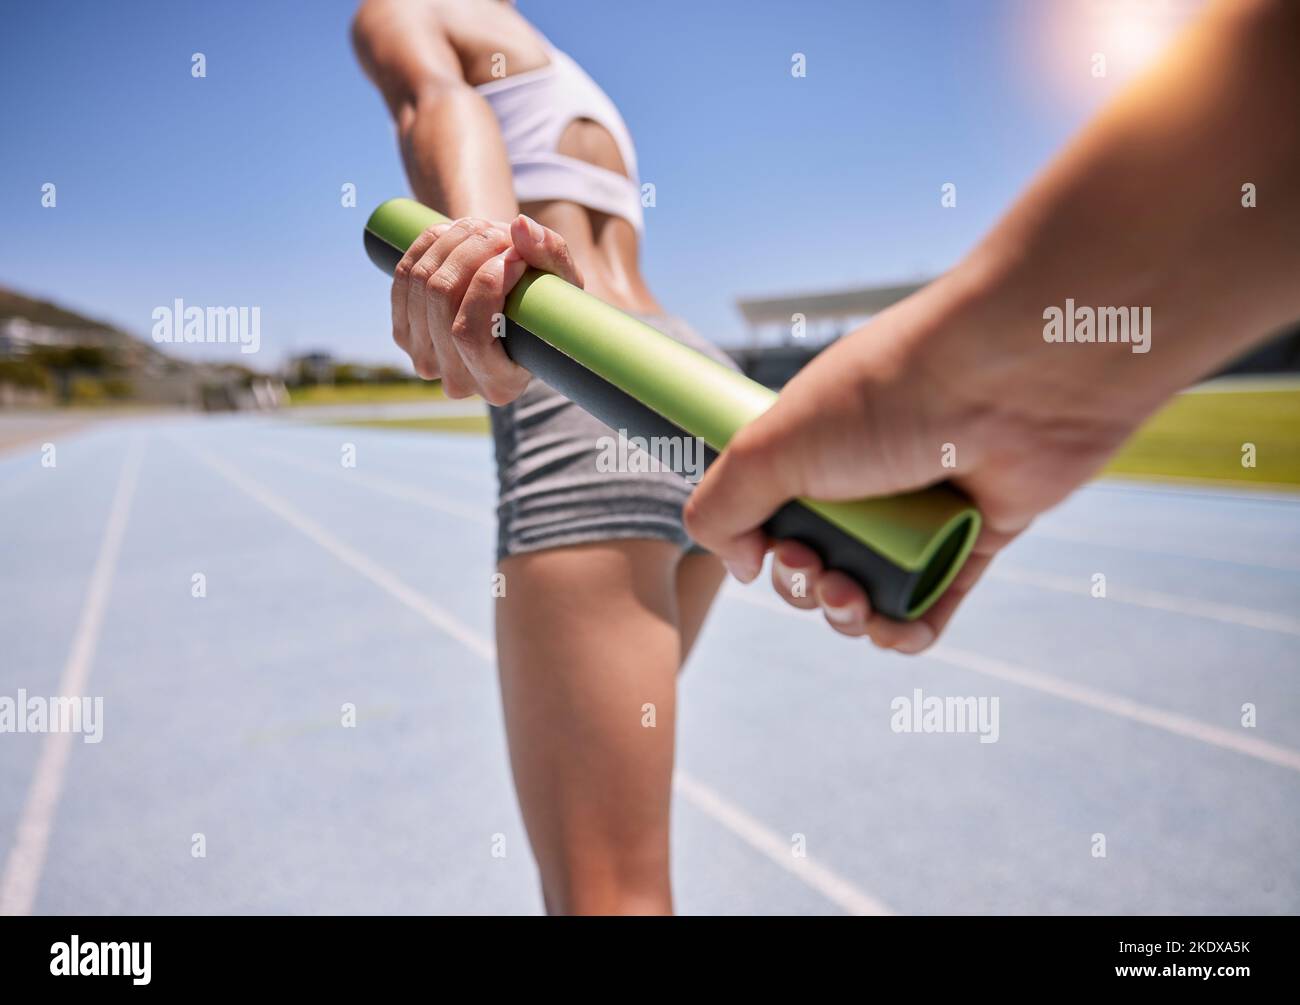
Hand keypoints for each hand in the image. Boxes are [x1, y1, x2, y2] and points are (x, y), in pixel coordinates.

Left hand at [390, 214, 582, 403]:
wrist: (513, 311)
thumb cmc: (547, 304)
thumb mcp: (565, 284)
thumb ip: (551, 254)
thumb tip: (519, 225)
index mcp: (499, 386)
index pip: (470, 335)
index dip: (487, 285)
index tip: (515, 256)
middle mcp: (457, 381)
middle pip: (442, 299)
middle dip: (472, 251)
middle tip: (503, 232)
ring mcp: (424, 358)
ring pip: (422, 281)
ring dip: (454, 240)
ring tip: (486, 229)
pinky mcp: (404, 333)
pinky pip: (405, 275)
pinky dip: (429, 244)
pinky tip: (456, 233)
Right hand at [683, 269, 1143, 652]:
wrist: (1013, 377)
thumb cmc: (887, 396)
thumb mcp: (771, 447)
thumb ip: (722, 507)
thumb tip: (738, 564)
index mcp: (813, 443)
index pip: (772, 514)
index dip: (765, 547)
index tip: (772, 550)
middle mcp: (863, 475)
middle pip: (816, 561)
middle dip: (805, 586)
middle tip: (818, 571)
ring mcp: (918, 508)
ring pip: (871, 590)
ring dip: (849, 614)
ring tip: (854, 601)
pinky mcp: (975, 538)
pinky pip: (934, 601)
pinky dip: (910, 627)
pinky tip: (898, 631)